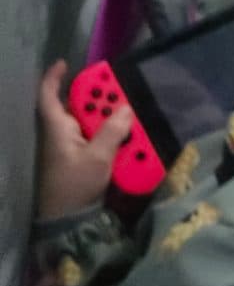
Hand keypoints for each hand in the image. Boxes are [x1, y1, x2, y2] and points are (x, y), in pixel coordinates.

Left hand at [36, 61, 131, 221]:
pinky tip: (129, 139)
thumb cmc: (75, 186)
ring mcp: (72, 148)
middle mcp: (62, 135)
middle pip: (78, 106)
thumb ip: (112, 131)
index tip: (65, 63)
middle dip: (98, 97)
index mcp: (58, 129)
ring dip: (110, 118)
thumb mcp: (97, 159)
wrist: (68, 222)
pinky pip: (98, 139)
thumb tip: (125, 107)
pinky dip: (112, 135)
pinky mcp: (82, 160)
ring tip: (131, 116)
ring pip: (91, 123)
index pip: (49, 97)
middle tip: (119, 92)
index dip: (55, 78)